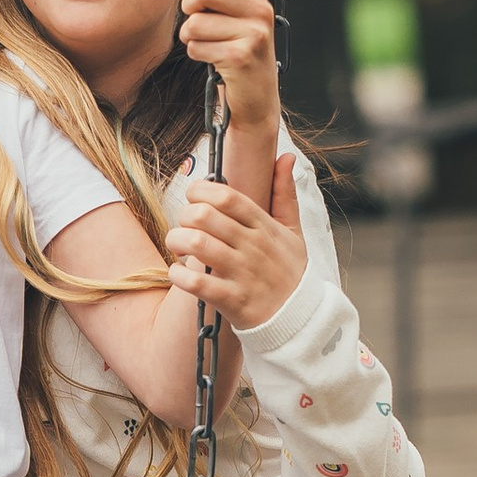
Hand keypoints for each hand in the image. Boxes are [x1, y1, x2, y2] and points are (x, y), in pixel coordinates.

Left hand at [166, 162, 307, 331]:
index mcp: (264, 226)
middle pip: (205, 216)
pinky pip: (195, 283)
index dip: (201, 191)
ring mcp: (242, 274)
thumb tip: (285, 158)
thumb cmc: (290, 273)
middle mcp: (252, 247)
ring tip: (178, 246)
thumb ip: (285, 194)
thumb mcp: (293, 231)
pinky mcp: (231, 300)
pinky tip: (179, 273)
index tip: (194, 197)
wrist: (299, 319)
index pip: (227, 196)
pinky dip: (178, 275)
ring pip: (197, 245)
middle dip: (184, 216)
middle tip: (184, 224)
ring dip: (177, 242)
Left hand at [178, 0, 281, 146]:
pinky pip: (196, 46)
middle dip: (191, 8)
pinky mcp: (241, 57)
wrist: (255, 95)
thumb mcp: (232, 11)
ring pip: (195, 22)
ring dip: (192, 37)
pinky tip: (213, 60)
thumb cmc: (237, 48)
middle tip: (201, 22)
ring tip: (209, 44)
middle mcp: (261, 10)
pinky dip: (196, 54)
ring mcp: (254, 34)